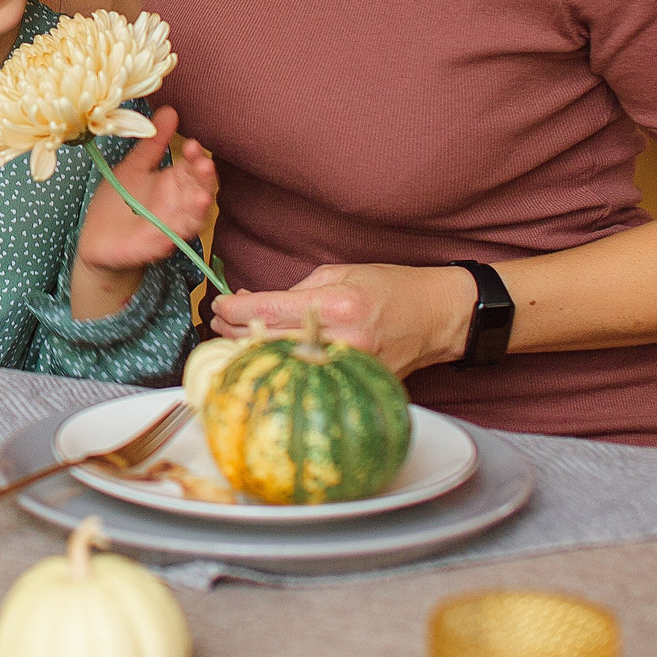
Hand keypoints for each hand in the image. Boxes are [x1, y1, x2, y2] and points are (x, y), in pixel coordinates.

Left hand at [74, 107, 218, 279]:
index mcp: (173, 183)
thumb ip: (153, 143)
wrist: (97, 239)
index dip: (196, 157)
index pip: (192, 168)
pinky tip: (172, 233)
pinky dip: (173, 237)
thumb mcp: (134, 167)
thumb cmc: (118, 201)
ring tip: (201, 198)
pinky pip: (168, 242)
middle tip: (204, 164)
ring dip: (198, 210)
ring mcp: (168, 227)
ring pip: (191, 218)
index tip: (192, 144)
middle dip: (204, 180)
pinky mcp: (154, 246)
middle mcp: (177, 205)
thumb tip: (170, 110)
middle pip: (199, 191)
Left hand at [208, 262, 479, 378]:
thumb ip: (295, 290)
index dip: (234, 309)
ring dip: (252, 350)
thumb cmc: (391, 287)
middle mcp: (342, 339)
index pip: (268, 310)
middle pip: (269, 341)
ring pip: (283, 363)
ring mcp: (350, 367)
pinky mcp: (357, 384)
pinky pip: (309, 376)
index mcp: (336, 304)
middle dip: (235, 331)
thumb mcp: (340, 272)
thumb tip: (253, 302)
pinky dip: (284, 365)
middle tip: (218, 322)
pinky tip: (269, 355)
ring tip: (233, 338)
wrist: (438, 316)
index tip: (218, 304)